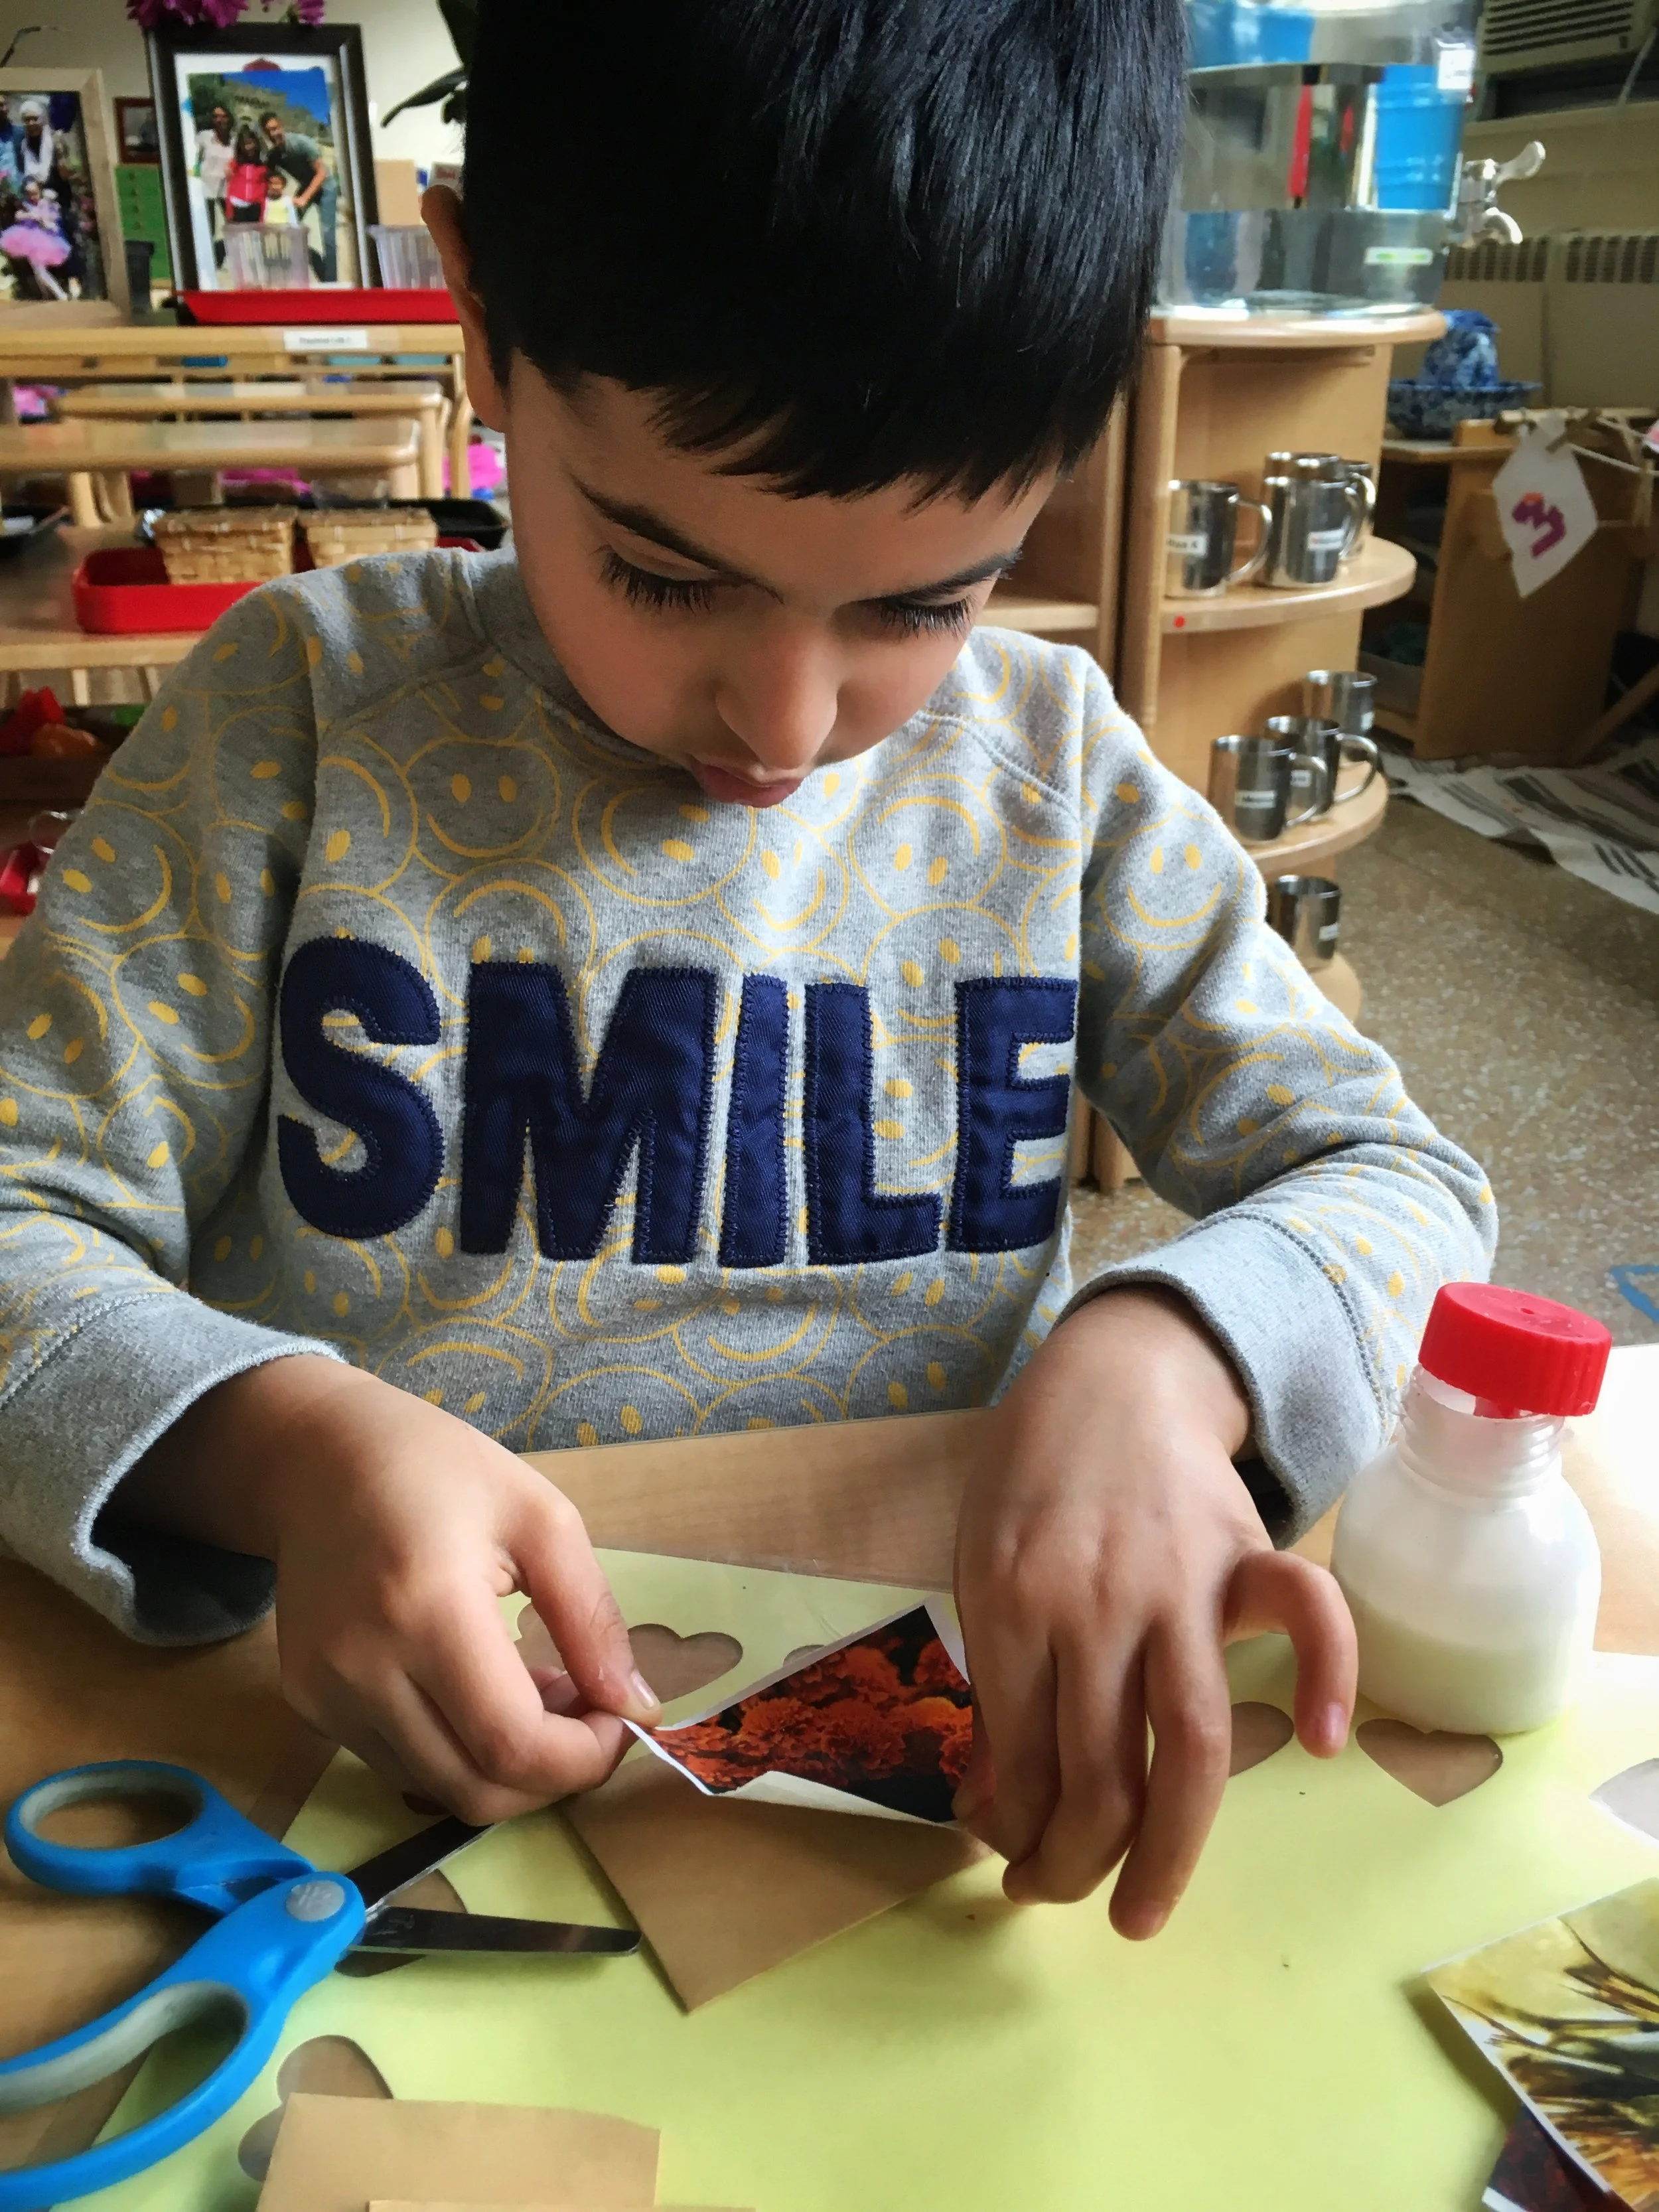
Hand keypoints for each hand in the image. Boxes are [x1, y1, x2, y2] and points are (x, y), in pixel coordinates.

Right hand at [120, 1358, 658, 1823]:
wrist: (318, 1457)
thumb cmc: (439, 1471)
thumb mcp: (542, 1519)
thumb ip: (592, 1619)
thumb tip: (637, 1709)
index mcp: (428, 1607)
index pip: (510, 1743)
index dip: (582, 1759)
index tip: (623, 1724)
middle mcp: (362, 1665)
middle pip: (473, 1788)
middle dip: (551, 1776)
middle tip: (589, 1714)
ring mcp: (324, 1692)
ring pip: (435, 1788)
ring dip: (504, 1767)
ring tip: (536, 1694)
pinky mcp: (308, 1702)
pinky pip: (398, 1763)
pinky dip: (455, 1751)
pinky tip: (479, 1693)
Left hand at [952, 1288, 1354, 1933]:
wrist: (1116, 1371)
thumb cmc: (1035, 1472)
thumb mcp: (981, 1566)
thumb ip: (995, 1678)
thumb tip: (992, 1806)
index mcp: (1011, 1603)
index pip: (1018, 1756)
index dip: (1010, 1826)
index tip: (1006, 1851)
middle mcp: (1095, 1604)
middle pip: (1098, 1775)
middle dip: (1073, 1864)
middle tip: (1061, 1899)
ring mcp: (1179, 1582)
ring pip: (1188, 1742)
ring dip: (1166, 1849)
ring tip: (1140, 1910)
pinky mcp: (1247, 1556)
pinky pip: (1307, 1614)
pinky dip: (1329, 1677)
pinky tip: (1320, 1743)